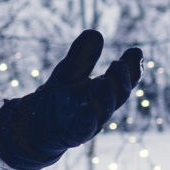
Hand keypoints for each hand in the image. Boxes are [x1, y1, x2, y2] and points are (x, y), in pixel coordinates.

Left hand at [0, 30, 141, 169]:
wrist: (33, 127)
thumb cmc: (56, 100)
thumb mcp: (67, 73)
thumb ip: (81, 56)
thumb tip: (96, 33)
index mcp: (103, 93)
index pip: (123, 80)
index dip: (133, 68)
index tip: (136, 52)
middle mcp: (101, 109)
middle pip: (118, 96)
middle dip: (121, 80)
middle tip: (119, 64)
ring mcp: (88, 124)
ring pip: (103, 113)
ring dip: (105, 98)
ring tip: (102, 81)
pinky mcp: (72, 136)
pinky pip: (82, 130)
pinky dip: (86, 120)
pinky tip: (86, 108)